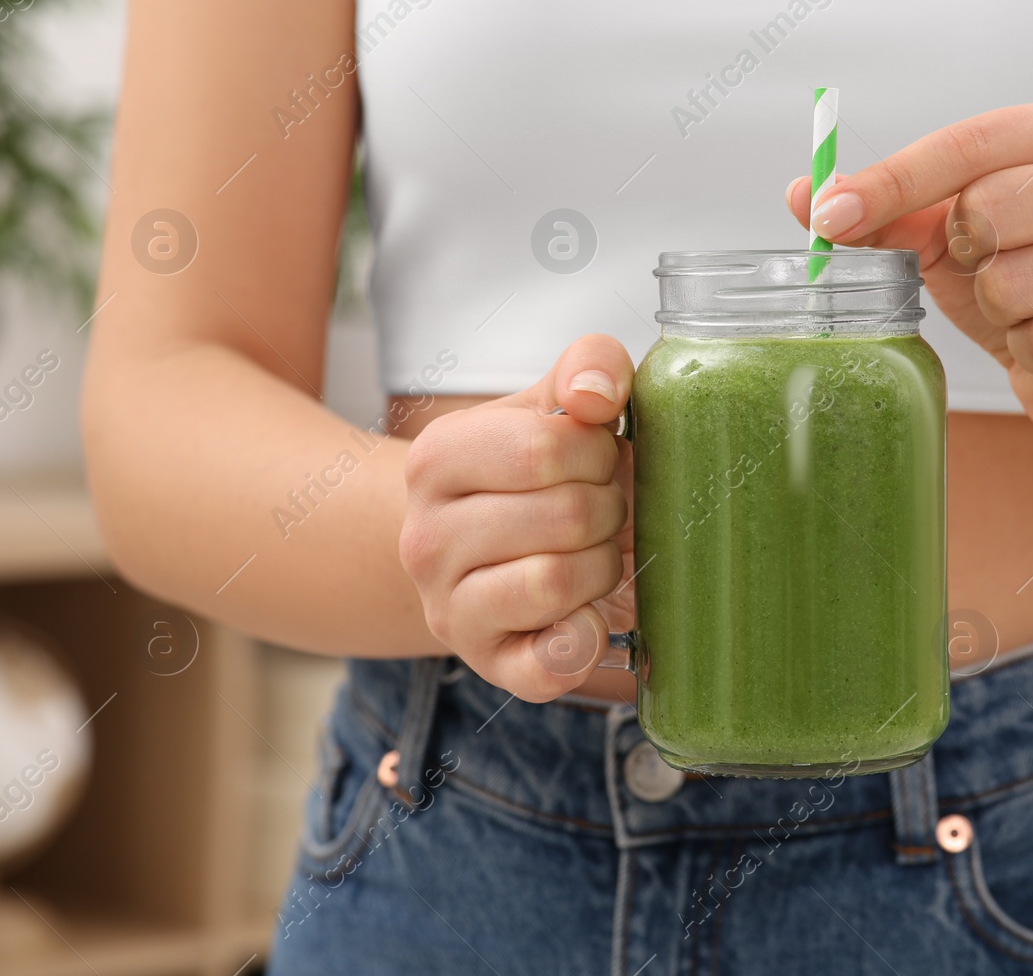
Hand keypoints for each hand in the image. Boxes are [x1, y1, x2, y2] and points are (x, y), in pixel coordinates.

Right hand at [398, 335, 634, 701]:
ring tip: (593, 553)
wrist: (481, 550)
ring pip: (558, 582)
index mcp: (436, 459)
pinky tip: (591, 615)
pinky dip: (587, 640)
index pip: (544, 448)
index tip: (593, 458)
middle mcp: (424, 539)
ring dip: (603, 565)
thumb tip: (595, 395)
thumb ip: (587, 367)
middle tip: (599, 509)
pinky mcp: (488, 666)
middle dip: (607, 509)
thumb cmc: (534, 471)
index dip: (595, 452)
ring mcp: (449, 610)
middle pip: (564, 517)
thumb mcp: (552, 404)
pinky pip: (550, 666)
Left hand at [787, 103, 1032, 447]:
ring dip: (1000, 311)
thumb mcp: (953, 237)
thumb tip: (803, 194)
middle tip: (990, 268)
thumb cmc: (1032, 278)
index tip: (829, 216)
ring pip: (1013, 284)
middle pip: (989, 210)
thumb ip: (887, 213)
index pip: (969, 144)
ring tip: (1032, 310)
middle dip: (966, 255)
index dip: (892, 181)